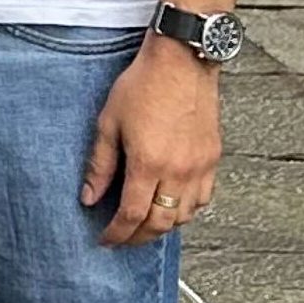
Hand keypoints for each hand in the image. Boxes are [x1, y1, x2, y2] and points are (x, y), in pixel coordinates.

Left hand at [82, 37, 220, 244]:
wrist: (181, 62)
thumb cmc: (142, 86)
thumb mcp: (108, 124)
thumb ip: (99, 166)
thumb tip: (90, 198)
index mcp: (149, 163)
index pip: (133, 215)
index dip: (117, 233)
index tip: (105, 240)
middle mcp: (179, 170)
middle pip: (161, 223)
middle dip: (139, 238)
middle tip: (122, 239)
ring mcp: (201, 166)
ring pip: (186, 215)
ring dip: (164, 226)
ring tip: (144, 225)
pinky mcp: (214, 158)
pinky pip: (204, 198)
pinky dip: (187, 210)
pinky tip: (172, 205)